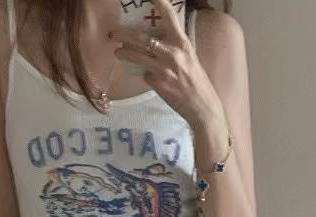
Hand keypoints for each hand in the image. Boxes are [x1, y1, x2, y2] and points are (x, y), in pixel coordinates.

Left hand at [109, 0, 219, 127]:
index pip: (168, 14)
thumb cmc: (197, 81)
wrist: (202, 106)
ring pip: (137, 55)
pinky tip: (143, 74)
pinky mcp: (158, 83)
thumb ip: (173, 46)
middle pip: (141, 37)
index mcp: (182, 42)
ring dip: (124, 53)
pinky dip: (143, 73)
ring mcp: (163, 69)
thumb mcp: (189, 57)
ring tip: (117, 52)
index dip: (158, 1)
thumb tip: (155, 39)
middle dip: (123, 34)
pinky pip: (145, 74)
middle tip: (113, 32)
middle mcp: (172, 52)